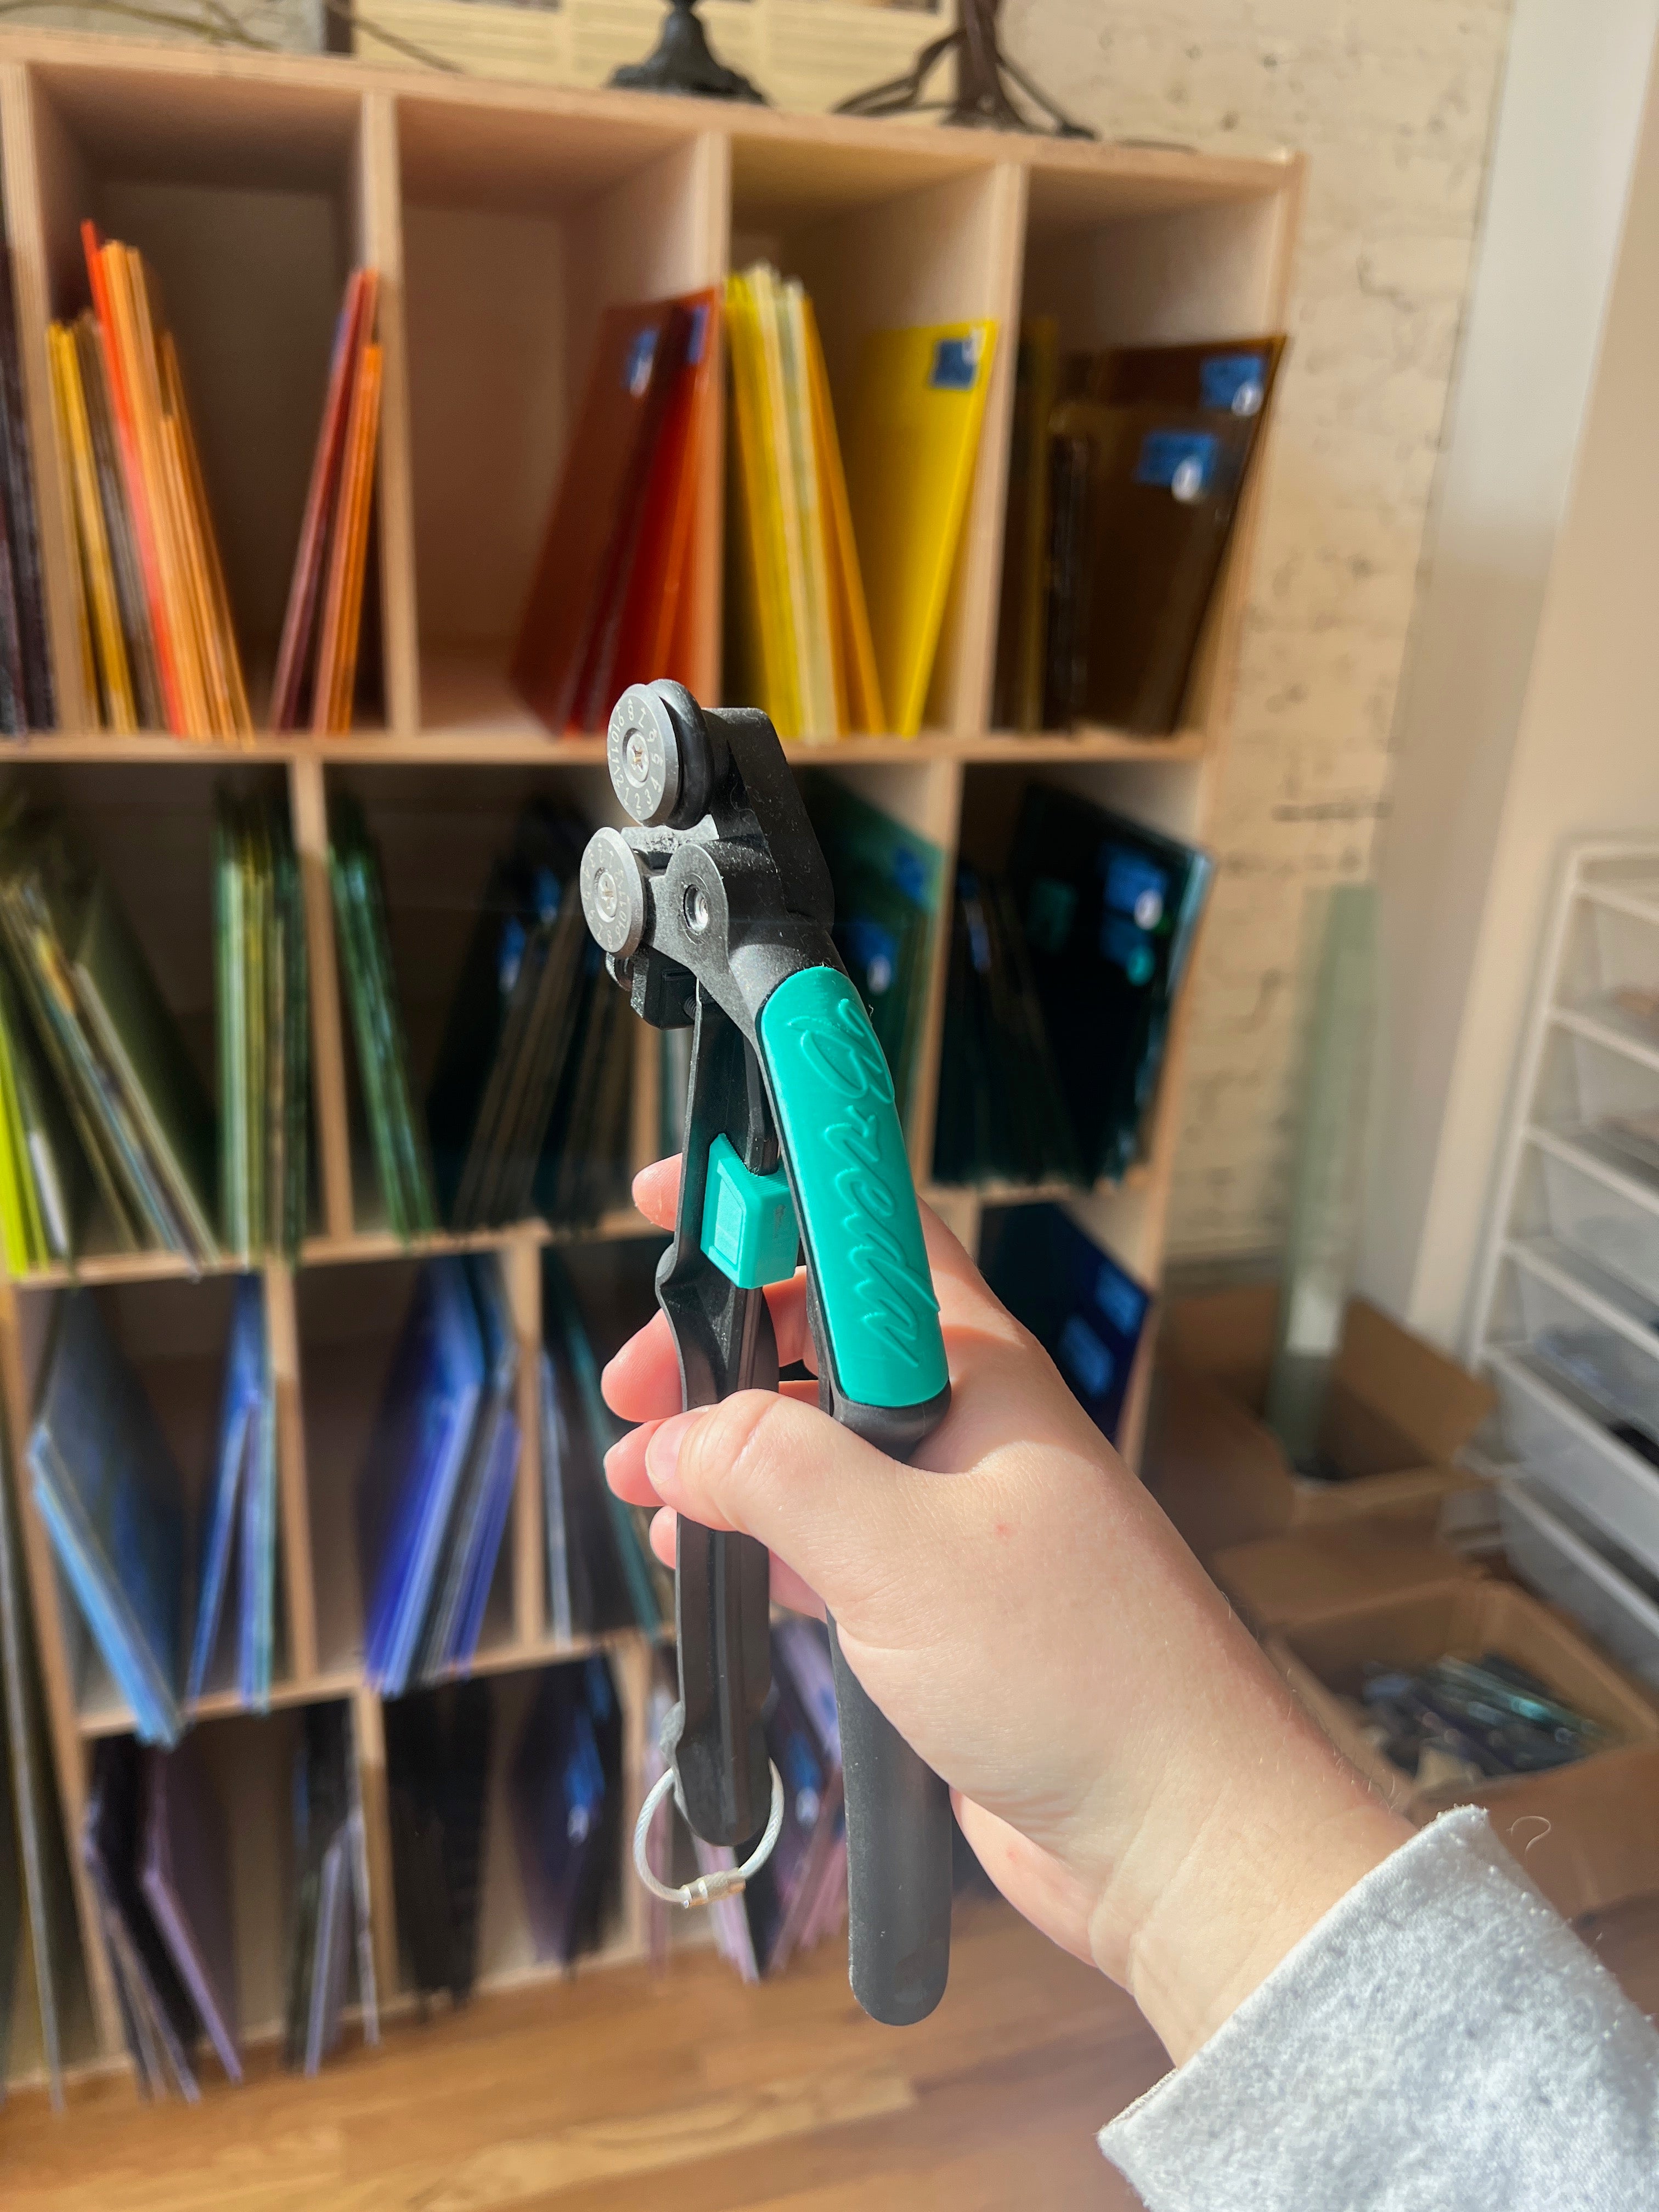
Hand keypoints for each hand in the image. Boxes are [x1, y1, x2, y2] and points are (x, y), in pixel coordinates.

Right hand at [602, 1158, 1408, 2062]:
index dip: (769, 1196)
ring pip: (816, 1441)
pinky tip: (705, 1556)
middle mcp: (969, 1422)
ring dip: (725, 1450)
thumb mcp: (898, 1551)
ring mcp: (958, 1511)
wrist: (1176, 1831)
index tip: (672, 1196)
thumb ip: (775, 1472)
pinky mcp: (943, 1598)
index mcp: (978, 1369)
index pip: (865, 1233)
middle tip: (631, 1396)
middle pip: (820, 1334)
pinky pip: (831, 1535)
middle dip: (718, 1347)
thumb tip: (672, 1439)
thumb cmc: (1074, 1673)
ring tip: (642, 1485)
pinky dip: (761, 1534)